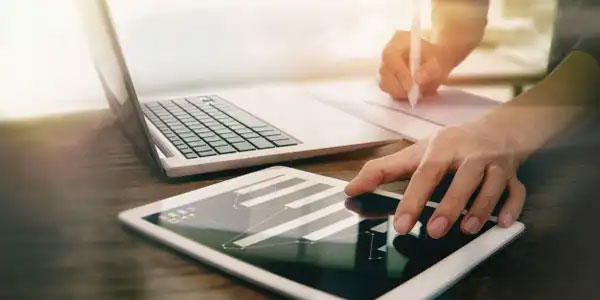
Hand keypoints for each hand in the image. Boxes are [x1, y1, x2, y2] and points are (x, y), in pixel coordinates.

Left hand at [344, 122, 525, 238]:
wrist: (497, 129)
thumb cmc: (451, 144)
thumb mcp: (416, 152)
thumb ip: (384, 170)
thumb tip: (352, 187)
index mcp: (442, 148)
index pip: (425, 173)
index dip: (413, 199)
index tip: (402, 222)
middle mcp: (469, 154)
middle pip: (462, 178)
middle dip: (450, 205)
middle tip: (435, 230)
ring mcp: (494, 164)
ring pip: (492, 185)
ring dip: (481, 208)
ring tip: (467, 229)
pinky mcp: (513, 175)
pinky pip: (517, 191)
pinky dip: (513, 207)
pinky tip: (504, 223)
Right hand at [379, 31, 452, 99]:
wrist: (436, 63)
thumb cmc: (436, 58)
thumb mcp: (438, 61)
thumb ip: (430, 69)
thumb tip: (418, 79)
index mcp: (397, 42)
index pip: (391, 58)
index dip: (400, 73)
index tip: (411, 87)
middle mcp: (387, 55)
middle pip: (385, 72)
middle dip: (399, 86)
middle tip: (415, 93)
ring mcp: (386, 68)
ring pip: (385, 84)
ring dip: (400, 92)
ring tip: (416, 92)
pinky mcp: (387, 80)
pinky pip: (389, 90)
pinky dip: (400, 95)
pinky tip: (412, 93)